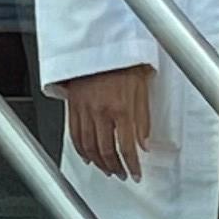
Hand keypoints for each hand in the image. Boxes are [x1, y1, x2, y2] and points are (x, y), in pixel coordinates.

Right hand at [62, 65, 154, 179]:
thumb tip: (145, 143)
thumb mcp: (143, 88)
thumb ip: (144, 119)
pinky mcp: (73, 106)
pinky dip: (81, 150)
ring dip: (99, 163)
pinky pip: (75, 135)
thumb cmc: (123, 61)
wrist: (98, 43)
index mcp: (121, 108)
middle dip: (115, 168)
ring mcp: (85, 110)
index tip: (136, 174)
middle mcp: (101, 112)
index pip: (127, 147)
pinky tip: (88, 157)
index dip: (132, 165)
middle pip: (106, 151)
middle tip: (122, 175)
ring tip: (108, 170)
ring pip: (88, 147)